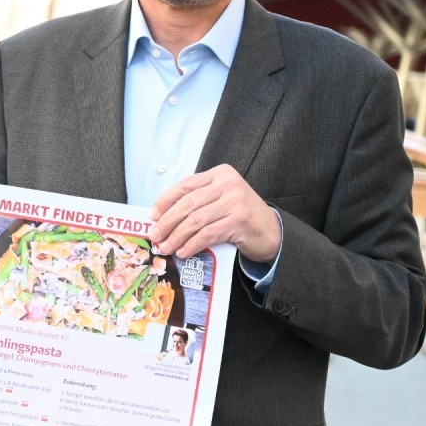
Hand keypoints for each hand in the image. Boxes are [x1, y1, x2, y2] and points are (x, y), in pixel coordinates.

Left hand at [150, 164, 280, 262]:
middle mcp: (228, 184)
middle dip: (167, 222)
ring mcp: (235, 202)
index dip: (165, 201)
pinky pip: (207, 234)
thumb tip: (162, 216)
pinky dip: (192, 244)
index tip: (152, 216)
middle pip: (187, 204)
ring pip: (195, 220)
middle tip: (155, 235)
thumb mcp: (220, 199)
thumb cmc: (240, 216)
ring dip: (177, 236)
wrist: (272, 231)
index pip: (185, 186)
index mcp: (219, 174)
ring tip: (166, 246)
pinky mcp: (239, 221)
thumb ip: (198, 201)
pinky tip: (183, 251)